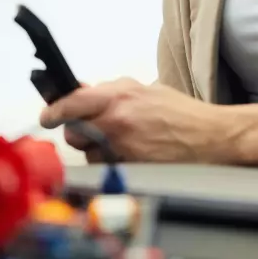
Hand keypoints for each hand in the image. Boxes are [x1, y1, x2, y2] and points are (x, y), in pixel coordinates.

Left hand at [39, 77, 236, 163]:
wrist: (211, 135)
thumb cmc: (180, 112)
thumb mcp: (142, 91)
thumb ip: (111, 92)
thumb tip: (82, 93)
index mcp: (119, 95)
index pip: (72, 102)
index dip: (54, 110)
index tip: (46, 116)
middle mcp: (117, 119)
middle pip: (74, 132)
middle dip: (77, 133)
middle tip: (89, 131)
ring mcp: (123, 145)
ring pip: (89, 152)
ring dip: (96, 150)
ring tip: (121, 143)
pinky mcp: (132, 166)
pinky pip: (107, 167)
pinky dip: (112, 163)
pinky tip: (130, 156)